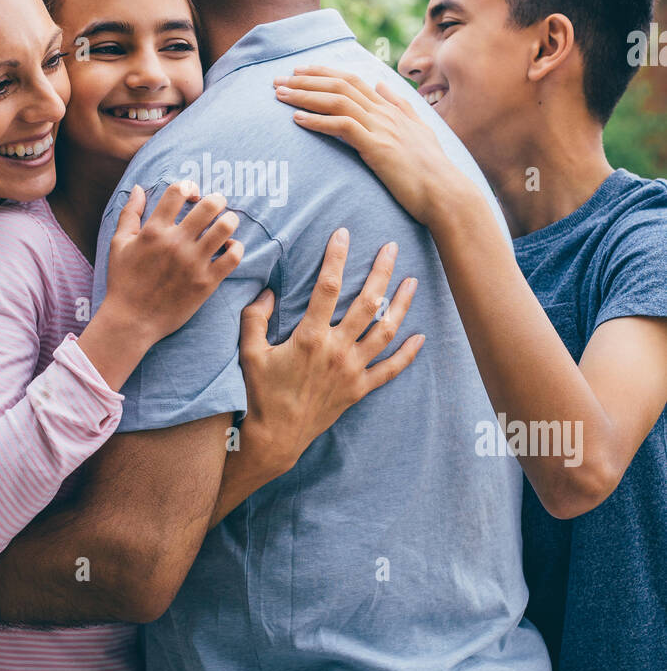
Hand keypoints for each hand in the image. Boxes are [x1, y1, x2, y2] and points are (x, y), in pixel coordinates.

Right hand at [105, 180, 243, 346]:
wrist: (131, 321)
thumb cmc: (123, 281)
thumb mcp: (118, 244)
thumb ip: (129, 213)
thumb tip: (138, 187)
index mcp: (153, 231)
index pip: (178, 191)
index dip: (188, 186)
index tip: (191, 194)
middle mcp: (175, 243)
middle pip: (209, 206)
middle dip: (216, 199)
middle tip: (216, 205)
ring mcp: (193, 263)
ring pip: (225, 227)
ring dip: (229, 220)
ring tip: (226, 223)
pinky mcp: (206, 282)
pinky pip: (233, 257)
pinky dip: (236, 247)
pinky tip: (228, 248)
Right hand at [238, 228, 423, 473]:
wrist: (276, 437)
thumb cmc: (261, 392)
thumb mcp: (249, 352)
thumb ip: (255, 318)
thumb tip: (268, 292)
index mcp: (310, 337)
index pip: (327, 287)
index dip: (336, 257)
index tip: (343, 234)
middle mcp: (337, 350)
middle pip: (368, 303)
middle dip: (381, 272)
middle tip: (391, 248)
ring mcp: (352, 370)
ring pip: (385, 331)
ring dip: (402, 305)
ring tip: (412, 282)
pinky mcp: (359, 389)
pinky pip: (390, 370)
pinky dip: (407, 354)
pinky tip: (420, 337)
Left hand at [274, 65, 458, 226]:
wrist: (445, 193)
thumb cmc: (431, 169)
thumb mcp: (418, 129)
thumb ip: (399, 105)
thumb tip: (381, 84)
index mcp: (390, 108)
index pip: (352, 80)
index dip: (323, 72)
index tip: (299, 71)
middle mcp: (384, 112)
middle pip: (339, 85)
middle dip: (305, 80)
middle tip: (278, 80)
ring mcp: (380, 128)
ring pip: (336, 101)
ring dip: (304, 96)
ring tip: (280, 95)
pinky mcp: (376, 147)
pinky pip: (341, 126)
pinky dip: (317, 120)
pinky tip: (297, 120)